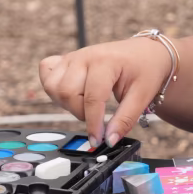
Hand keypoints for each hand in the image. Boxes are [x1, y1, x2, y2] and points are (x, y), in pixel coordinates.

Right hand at [40, 37, 173, 145]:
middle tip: (96, 116)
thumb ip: (125, 119)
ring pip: (52, 85)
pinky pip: (46, 70)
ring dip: (66, 102)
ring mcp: (73, 56)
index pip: (91, 98)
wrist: (146, 52)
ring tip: (85, 104)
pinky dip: (53, 85)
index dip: (93, 124)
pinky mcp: (66, 59)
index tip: (98, 140)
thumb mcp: (142, 96)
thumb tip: (108, 141)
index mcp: (105, 61)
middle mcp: (85, 56)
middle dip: (79, 112)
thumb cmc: (146, 70)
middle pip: (65, 92)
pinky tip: (71, 91)